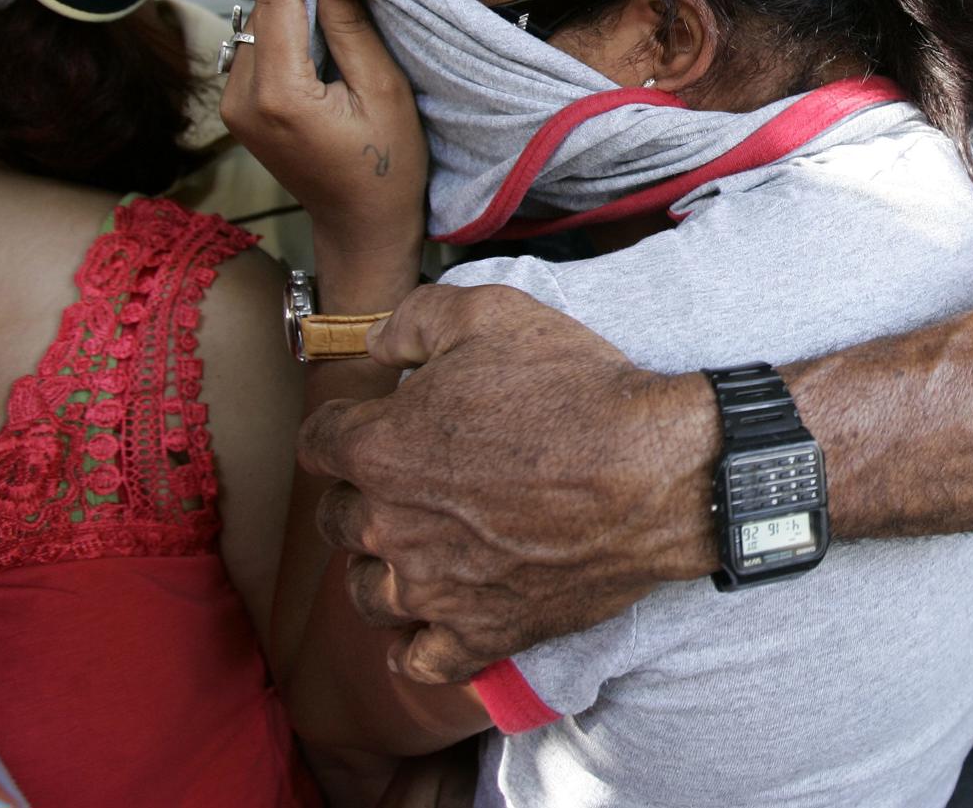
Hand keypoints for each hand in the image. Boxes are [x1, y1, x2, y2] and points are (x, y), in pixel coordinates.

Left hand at [220, 0, 426, 257]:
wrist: (361, 226)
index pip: (278, 2)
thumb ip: (353, 31)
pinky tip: (313, 12)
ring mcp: (236, 107)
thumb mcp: (384, 94)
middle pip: (261, 10)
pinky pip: (258, 49)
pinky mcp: (242, 110)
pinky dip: (283, 23)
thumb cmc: (385, 170)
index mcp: (278, 95)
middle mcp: (243, 99)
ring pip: (256, 26)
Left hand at [298, 282, 721, 682]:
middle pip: (338, 519)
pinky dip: (417, 643)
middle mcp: (390, 526)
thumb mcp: (493, 314)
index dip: (343, 425)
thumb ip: (415, 319)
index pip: (318, 443)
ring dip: (382, 569)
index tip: (370, 422)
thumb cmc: (576, 389)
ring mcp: (432, 589)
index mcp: (380, 449)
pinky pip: (420, 659)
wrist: (654, 470)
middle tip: (411, 478)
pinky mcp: (480, 633)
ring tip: (417, 549)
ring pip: (367, 592)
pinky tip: (431, 622)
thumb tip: (376, 343)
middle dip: (365, 494)